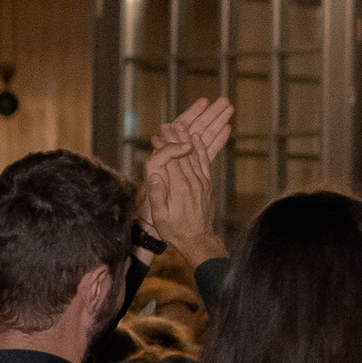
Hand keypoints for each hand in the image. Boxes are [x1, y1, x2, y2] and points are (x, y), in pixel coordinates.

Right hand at [143, 97, 234, 262]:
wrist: (197, 239)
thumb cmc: (175, 230)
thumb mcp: (161, 216)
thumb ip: (157, 195)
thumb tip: (154, 175)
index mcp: (178, 187)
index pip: (171, 160)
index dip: (165, 146)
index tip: (159, 135)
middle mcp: (192, 182)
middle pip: (183, 154)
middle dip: (176, 137)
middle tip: (169, 123)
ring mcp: (201, 182)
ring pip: (194, 155)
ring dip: (188, 138)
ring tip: (181, 124)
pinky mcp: (207, 184)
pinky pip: (205, 162)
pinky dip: (202, 149)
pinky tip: (198, 138)